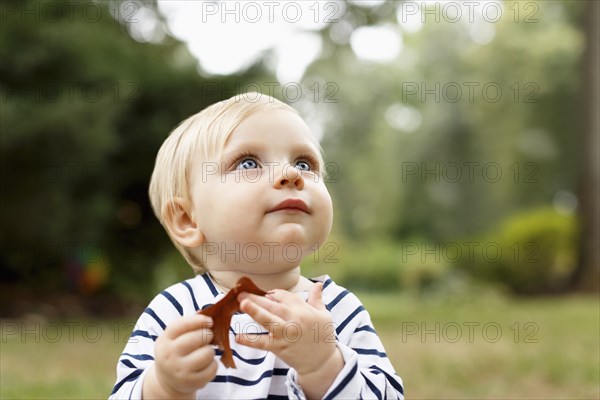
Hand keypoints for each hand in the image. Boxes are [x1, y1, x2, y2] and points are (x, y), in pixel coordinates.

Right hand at [144, 314, 217, 398]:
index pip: (182, 325)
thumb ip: (188, 324)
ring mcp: (179, 370)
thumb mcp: (174, 337)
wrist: (167, 380)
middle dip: (207, 335)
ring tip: (204, 352)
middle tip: (208, 337)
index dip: (199, 320)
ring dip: (210, 351)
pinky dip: (213, 364)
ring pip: (208, 353)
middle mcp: (169, 355)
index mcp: (165, 340)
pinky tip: (206, 364)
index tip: (210, 321)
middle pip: (198, 337)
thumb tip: (205, 312)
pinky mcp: (191, 382)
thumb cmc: (176, 351)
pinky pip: (212, 368)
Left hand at [237, 283, 343, 397]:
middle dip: (257, 298)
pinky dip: (250, 341)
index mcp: (303, 309)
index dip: (271, 293)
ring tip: (242, 304)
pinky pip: (263, 343)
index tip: (264, 295)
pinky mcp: (280, 347)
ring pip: (268, 320)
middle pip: (273, 305)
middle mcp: (294, 319)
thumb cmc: (323, 336)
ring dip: (255, 311)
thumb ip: (317, 299)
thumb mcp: (324, 315)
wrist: (322, 362)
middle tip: (241, 292)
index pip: (283, 295)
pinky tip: (239, 337)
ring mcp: (286, 334)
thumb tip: (318, 284)